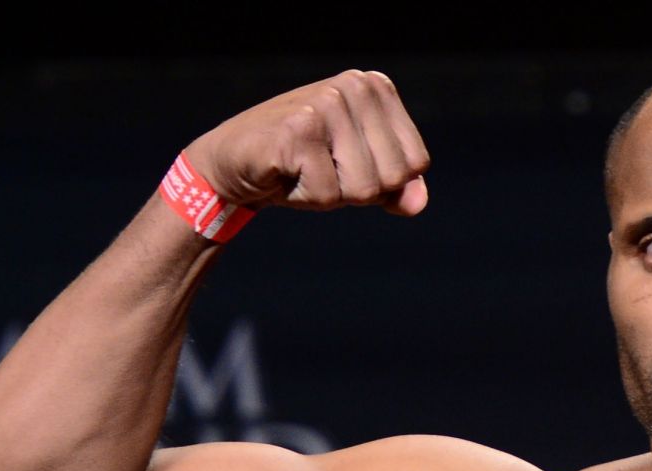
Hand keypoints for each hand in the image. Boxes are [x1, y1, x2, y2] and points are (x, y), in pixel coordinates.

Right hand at [182, 69, 431, 214]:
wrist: (233, 162)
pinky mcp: (298, 129)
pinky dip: (304, 197)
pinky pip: (327, 194)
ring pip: (363, 189)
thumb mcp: (357, 174)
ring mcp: (326, 104)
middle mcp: (355, 86)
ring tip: (302, 169)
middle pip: (392, 177)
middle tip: (319, 169)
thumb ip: (396, 187)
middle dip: (356, 190)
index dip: (383, 181)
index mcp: (376, 88)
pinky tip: (283, 173)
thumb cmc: (301, 166)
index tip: (344, 164)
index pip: (416, 162)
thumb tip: (419, 204)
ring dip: (329, 195)